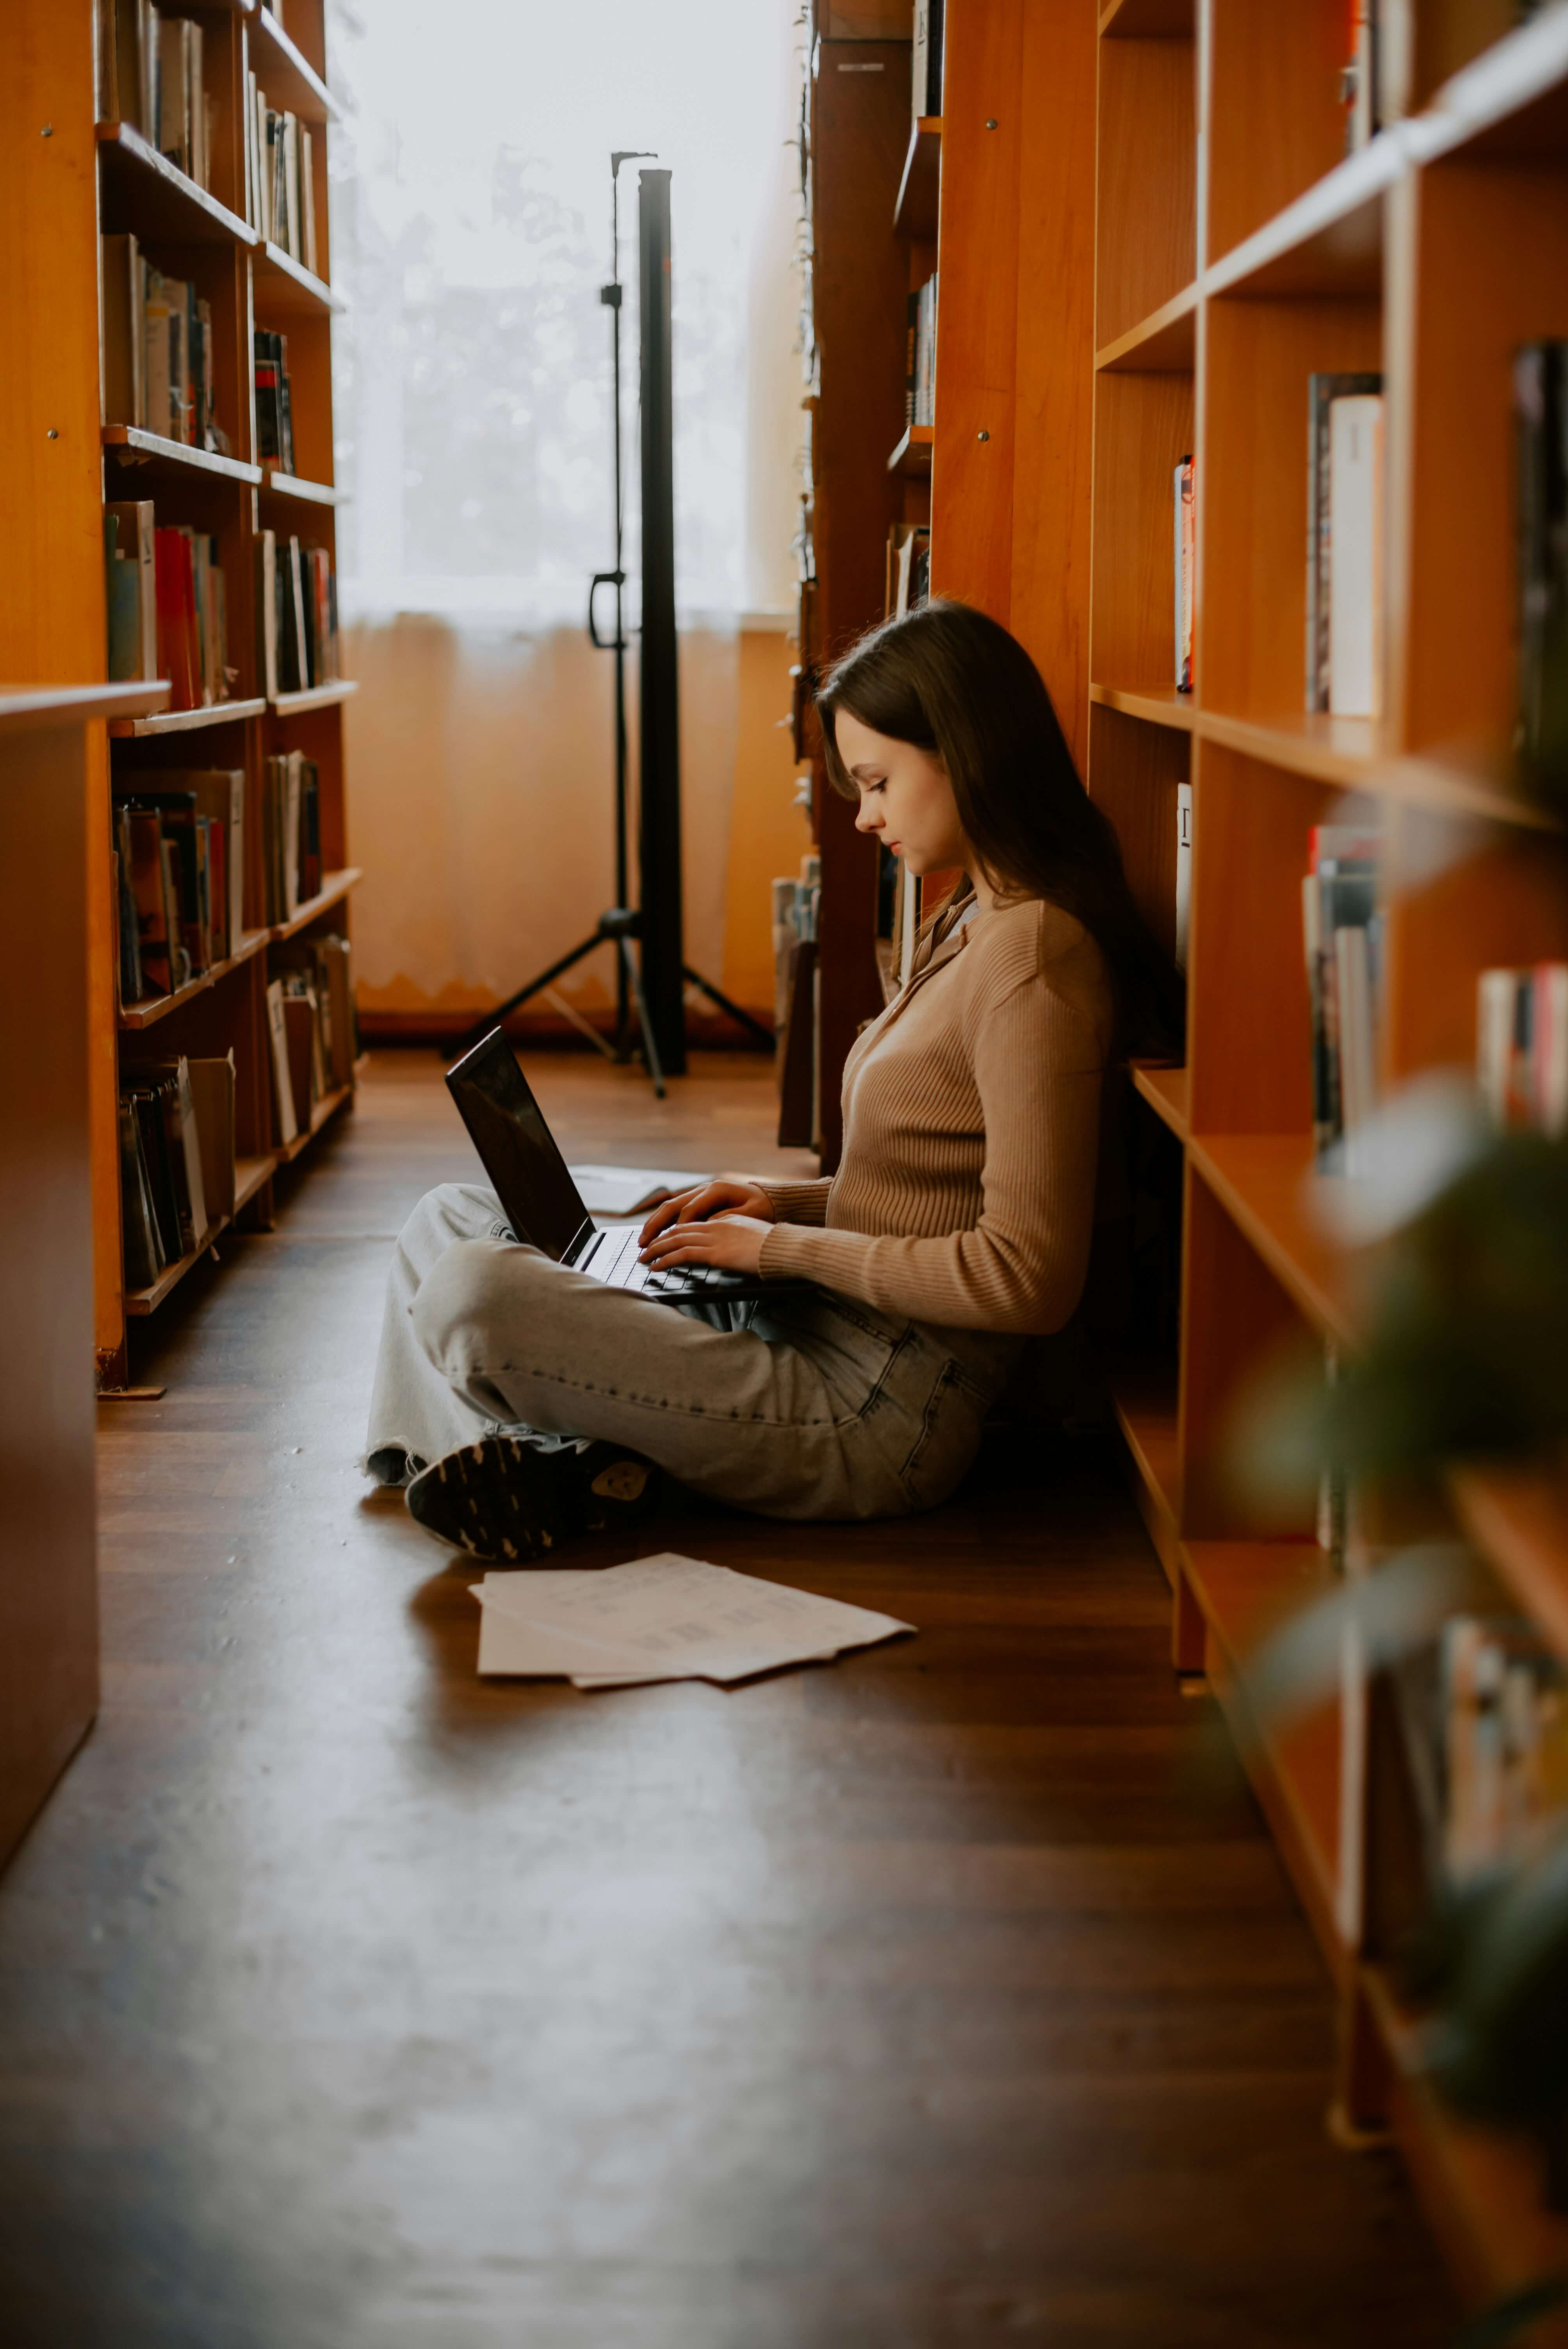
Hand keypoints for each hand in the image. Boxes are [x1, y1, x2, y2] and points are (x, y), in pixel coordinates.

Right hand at [638, 1179, 773, 1247]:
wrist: (769, 1198)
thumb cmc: (761, 1208)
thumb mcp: (749, 1214)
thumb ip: (727, 1218)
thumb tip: (706, 1226)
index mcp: (715, 1190)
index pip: (689, 1211)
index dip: (679, 1228)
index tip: (670, 1245)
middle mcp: (703, 1189)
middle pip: (672, 1206)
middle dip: (656, 1226)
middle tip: (643, 1243)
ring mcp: (699, 1193)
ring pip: (670, 1207)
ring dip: (655, 1224)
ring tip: (643, 1240)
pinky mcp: (698, 1200)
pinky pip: (676, 1210)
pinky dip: (663, 1222)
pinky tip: (656, 1234)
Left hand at [638, 1213, 771, 1277]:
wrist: (785, 1248)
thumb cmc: (775, 1247)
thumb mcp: (753, 1237)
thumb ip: (737, 1237)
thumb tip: (729, 1247)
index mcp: (725, 1221)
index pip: (692, 1224)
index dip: (674, 1232)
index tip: (662, 1240)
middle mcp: (716, 1225)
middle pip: (679, 1230)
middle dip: (658, 1239)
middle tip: (644, 1248)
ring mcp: (714, 1238)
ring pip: (676, 1240)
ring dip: (656, 1250)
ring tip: (643, 1259)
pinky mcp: (714, 1253)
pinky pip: (682, 1255)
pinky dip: (665, 1260)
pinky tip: (655, 1267)